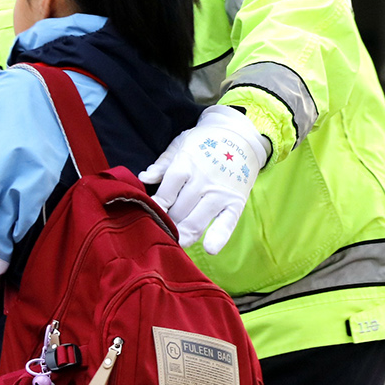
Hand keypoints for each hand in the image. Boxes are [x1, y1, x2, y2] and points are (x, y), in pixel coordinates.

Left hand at [138, 106, 268, 254]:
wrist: (240, 135)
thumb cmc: (204, 142)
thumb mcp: (181, 145)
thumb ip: (162, 164)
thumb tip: (143, 178)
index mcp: (186, 164)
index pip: (166, 193)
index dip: (156, 208)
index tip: (148, 215)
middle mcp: (203, 180)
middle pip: (179, 211)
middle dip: (167, 224)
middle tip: (159, 230)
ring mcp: (220, 193)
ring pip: (196, 222)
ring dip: (183, 235)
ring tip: (173, 242)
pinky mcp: (235, 202)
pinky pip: (227, 224)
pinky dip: (219, 237)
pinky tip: (209, 248)